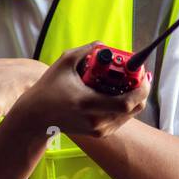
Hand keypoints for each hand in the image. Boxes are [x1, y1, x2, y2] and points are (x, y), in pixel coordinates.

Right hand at [8, 44, 150, 139]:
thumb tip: (103, 44)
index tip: (143, 73)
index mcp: (88, 103)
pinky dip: (124, 104)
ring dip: (133, 95)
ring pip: (131, 113)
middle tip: (135, 73)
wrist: (36, 118)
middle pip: (134, 108)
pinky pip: (122, 118)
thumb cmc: (47, 90)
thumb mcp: (63, 63)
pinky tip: (115, 91)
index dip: (141, 88)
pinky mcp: (100, 133)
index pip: (127, 102)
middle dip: (140, 89)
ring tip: (123, 79)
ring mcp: (99, 130)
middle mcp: (96, 120)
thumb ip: (85, 51)